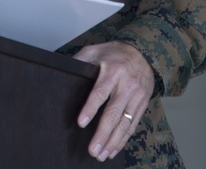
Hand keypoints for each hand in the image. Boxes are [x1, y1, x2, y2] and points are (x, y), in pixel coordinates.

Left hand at [73, 41, 153, 161]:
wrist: (143, 53)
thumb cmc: (114, 53)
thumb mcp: (95, 50)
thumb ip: (80, 60)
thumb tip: (62, 69)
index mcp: (113, 71)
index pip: (100, 92)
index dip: (90, 108)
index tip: (81, 122)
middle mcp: (126, 85)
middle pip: (113, 113)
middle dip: (102, 134)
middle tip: (92, 150)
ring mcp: (136, 96)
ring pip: (124, 123)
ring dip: (113, 141)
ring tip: (101, 155)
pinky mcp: (142, 104)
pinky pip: (133, 125)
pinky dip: (123, 139)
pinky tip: (113, 149)